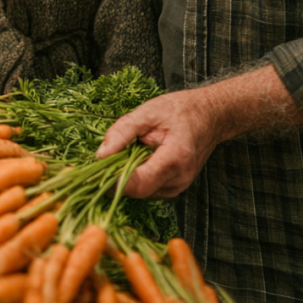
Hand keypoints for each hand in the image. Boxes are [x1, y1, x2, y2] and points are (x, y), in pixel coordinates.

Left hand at [95, 89, 221, 198]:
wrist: (209, 116)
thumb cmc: (179, 110)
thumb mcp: (147, 112)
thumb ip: (122, 132)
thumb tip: (100, 155)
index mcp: (174, 160)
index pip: (138, 184)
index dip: (113, 181)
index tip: (93, 172)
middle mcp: (178, 180)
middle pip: (137, 191)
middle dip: (115, 177)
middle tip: (99, 159)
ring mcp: (178, 186)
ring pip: (140, 192)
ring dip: (125, 177)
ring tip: (121, 153)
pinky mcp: (174, 187)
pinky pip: (147, 188)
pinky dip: (135, 176)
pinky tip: (134, 158)